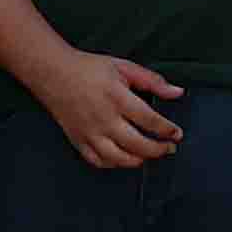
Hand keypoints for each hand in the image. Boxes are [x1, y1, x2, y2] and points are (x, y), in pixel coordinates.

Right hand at [34, 44, 189, 171]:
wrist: (53, 74)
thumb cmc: (88, 69)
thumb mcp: (124, 67)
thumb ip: (153, 81)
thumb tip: (178, 92)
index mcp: (117, 98)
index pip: (149, 120)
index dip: (167, 130)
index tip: (177, 134)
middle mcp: (103, 118)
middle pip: (137, 144)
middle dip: (158, 150)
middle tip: (169, 148)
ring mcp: (89, 133)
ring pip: (118, 158)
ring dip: (139, 160)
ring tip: (149, 155)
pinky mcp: (78, 140)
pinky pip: (98, 161)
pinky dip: (114, 164)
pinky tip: (124, 158)